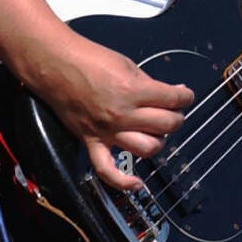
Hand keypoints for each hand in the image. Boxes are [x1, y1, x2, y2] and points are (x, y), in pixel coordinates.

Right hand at [32, 32, 194, 190]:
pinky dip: (123, 182)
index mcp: (133, 90)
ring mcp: (107, 131)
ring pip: (147, 148)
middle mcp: (122, 114)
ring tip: (158, 132)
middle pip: (165, 125)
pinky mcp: (91, 141)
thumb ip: (149, 83)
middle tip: (174, 111)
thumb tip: (171, 93)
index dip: (185, 97)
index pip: (173, 99)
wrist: (56, 64)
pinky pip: (107, 170)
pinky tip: (137, 183)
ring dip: (159, 141)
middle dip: (176, 117)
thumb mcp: (127, 64)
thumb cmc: (88, 59)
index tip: (185, 96)